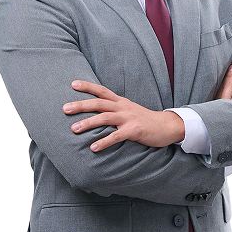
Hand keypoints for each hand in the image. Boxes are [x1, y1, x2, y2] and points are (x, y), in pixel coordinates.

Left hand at [63, 81, 184, 151]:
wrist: (167, 126)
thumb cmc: (145, 120)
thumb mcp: (129, 110)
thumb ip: (115, 110)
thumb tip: (97, 114)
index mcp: (120, 102)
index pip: (101, 90)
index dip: (87, 86)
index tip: (72, 84)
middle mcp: (123, 107)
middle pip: (99, 103)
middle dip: (81, 105)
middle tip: (64, 108)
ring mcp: (128, 118)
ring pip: (104, 118)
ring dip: (88, 123)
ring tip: (74, 129)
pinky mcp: (134, 131)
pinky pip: (116, 136)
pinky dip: (103, 142)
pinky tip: (93, 148)